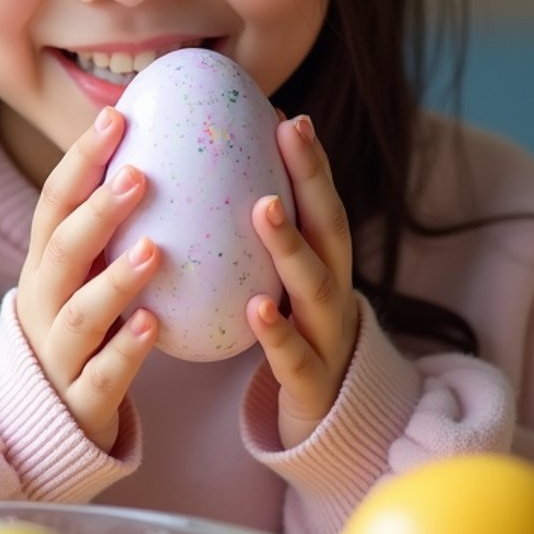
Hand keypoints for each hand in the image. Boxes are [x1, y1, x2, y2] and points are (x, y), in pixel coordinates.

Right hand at [16, 106, 160, 452]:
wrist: (43, 422)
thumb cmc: (82, 324)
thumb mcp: (84, 272)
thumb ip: (111, 224)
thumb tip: (163, 144)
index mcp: (46, 262)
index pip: (55, 200)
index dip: (81, 158)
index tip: (115, 116)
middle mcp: (44, 300)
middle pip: (62, 248)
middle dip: (97, 210)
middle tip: (138, 174)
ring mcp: (58, 352)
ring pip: (79, 313)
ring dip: (116, 280)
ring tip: (154, 249)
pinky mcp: (79, 400)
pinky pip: (101, 375)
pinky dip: (126, 350)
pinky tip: (155, 325)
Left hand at [246, 114, 358, 449]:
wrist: (326, 421)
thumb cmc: (290, 330)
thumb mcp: (278, 279)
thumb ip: (255, 233)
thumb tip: (199, 165)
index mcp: (324, 260)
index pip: (320, 198)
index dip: (308, 156)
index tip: (284, 111)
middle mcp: (333, 288)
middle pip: (330, 226)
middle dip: (312, 177)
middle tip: (289, 131)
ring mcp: (327, 335)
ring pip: (317, 284)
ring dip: (291, 243)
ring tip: (265, 206)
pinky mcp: (312, 382)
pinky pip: (295, 355)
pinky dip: (278, 330)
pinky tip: (257, 307)